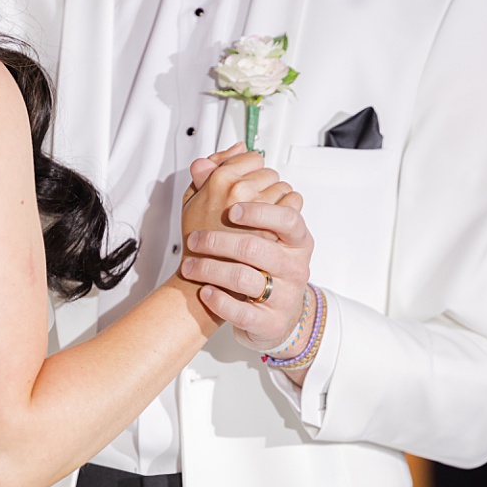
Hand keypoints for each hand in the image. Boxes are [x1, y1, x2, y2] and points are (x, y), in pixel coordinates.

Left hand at [182, 148, 314, 351]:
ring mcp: (284, 295)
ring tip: (190, 265)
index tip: (231, 210)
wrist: (273, 316)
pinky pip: (241, 311)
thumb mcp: (256, 231)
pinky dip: (219, 300)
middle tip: (196, 239)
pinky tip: (206, 291)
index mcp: (296, 239)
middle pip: (257, 246)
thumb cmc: (263, 267)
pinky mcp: (269, 321)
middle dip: (218, 240)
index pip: (287, 218)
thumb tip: (204, 164)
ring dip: (210, 269)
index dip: (259, 212)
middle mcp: (294, 266)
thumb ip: (228, 192)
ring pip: (243, 277)